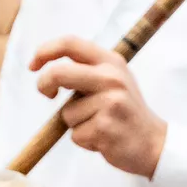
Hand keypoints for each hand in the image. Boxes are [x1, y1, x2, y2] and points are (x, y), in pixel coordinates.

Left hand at [32, 35, 168, 177]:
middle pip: (58, 73)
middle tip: (47, 94)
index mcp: (111, 61)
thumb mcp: (113, 80)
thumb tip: (46, 68)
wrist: (153, 143)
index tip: (33, 65)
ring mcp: (109, 103)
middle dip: (44, 85)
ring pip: (66, 113)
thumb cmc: (125, 112)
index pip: (69, 43)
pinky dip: (84, 140)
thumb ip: (86, 70)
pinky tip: (103, 138)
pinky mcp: (105, 128)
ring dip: (75, 124)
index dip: (45, 51)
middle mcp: (111, 78)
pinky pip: (75, 134)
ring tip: (99, 125)